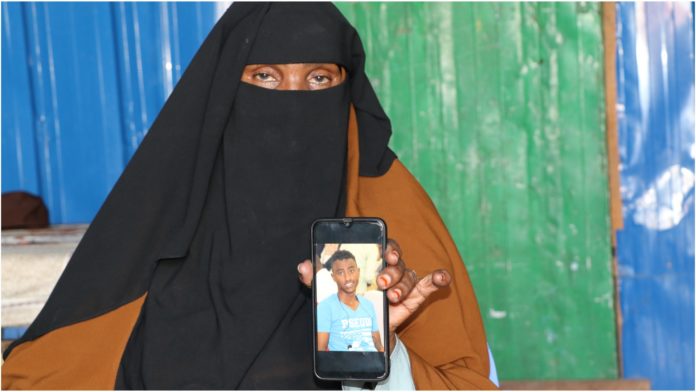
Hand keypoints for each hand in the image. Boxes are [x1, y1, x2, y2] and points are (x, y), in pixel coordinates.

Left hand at [298, 239, 450, 353]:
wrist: (358, 332)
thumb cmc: (346, 302)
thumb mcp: (328, 290)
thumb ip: (316, 279)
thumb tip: (303, 267)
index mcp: (372, 261)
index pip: (384, 246)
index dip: (388, 246)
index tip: (385, 254)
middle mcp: (389, 269)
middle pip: (397, 261)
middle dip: (393, 269)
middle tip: (383, 281)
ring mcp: (402, 284)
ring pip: (409, 275)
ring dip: (403, 283)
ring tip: (392, 295)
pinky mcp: (411, 299)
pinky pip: (427, 286)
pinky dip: (436, 279)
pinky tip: (443, 277)